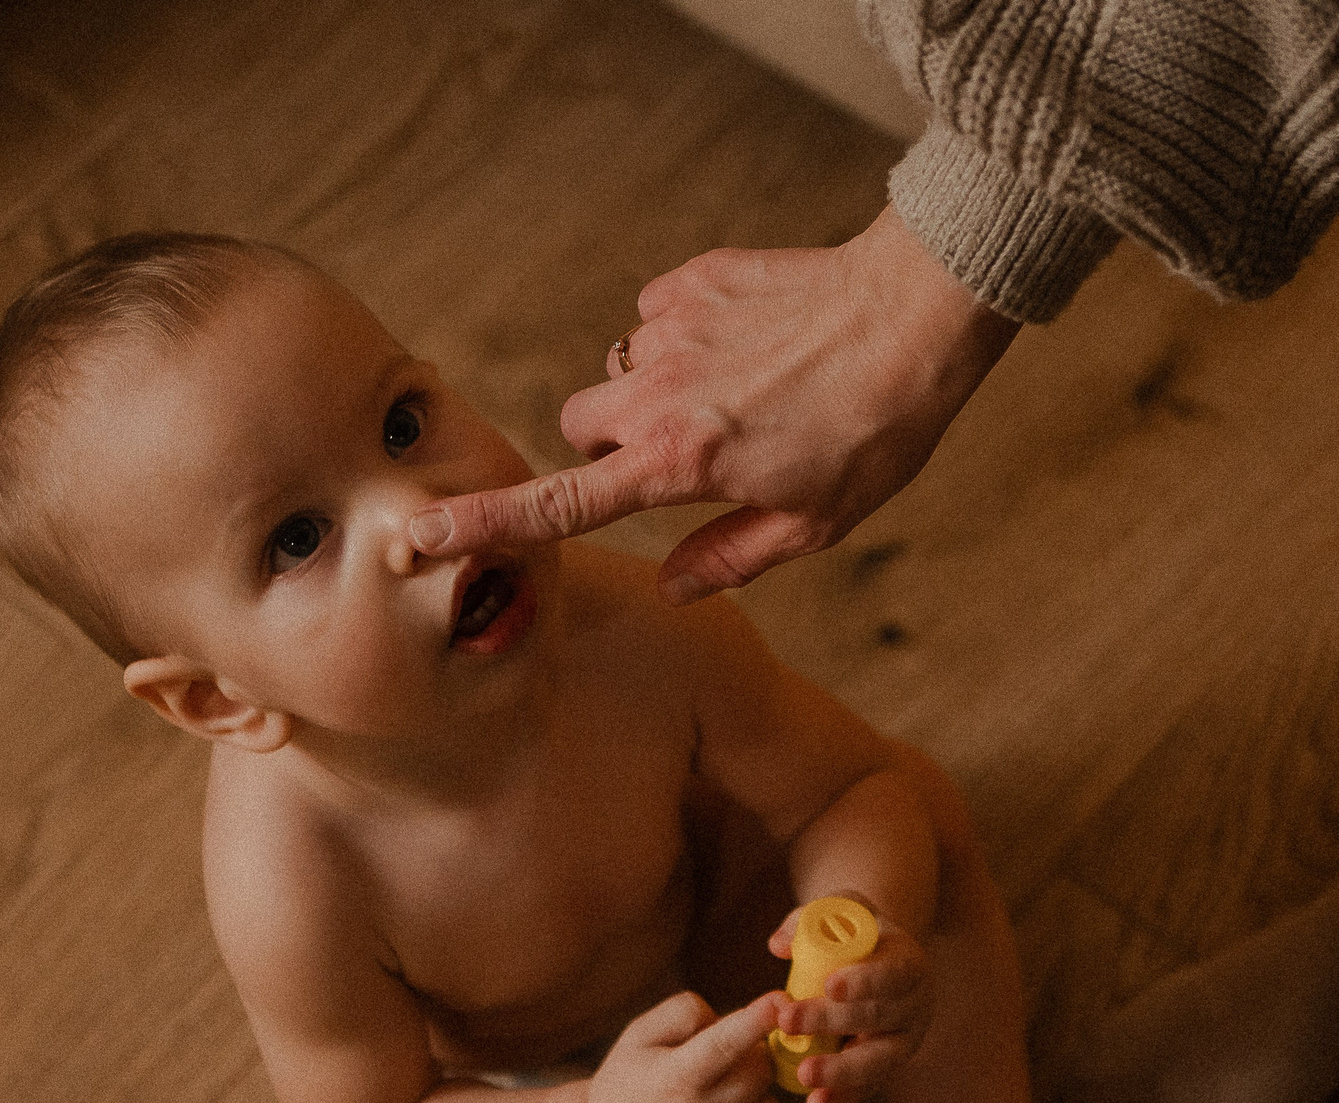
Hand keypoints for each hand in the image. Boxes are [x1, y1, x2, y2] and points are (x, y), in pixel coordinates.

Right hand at [405, 204, 1018, 602]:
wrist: (917, 313)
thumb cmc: (877, 430)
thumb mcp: (816, 523)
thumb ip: (730, 558)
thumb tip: (670, 587)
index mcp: (680, 464)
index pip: (564, 503)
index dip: (488, 525)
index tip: (421, 534)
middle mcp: (659, 393)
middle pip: (580, 424)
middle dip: (612, 444)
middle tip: (686, 454)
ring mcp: (672, 329)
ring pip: (619, 372)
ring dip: (655, 389)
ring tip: (740, 391)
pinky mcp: (692, 279)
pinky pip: (655, 318)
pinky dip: (685, 337)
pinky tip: (751, 343)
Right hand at [585, 990, 821, 1102]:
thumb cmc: (630, 1074)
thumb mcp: (641, 1031)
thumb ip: (685, 1011)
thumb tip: (738, 1017)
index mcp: (676, 1079)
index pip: (726, 1046)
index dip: (757, 1020)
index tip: (781, 1000)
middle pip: (759, 1074)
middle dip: (754, 1053)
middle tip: (731, 1051)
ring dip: (762, 1094)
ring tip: (731, 1087)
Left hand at [769, 901, 932, 1102]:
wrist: (878, 966)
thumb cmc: (855, 936)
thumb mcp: (839, 914)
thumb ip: (809, 920)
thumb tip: (780, 945)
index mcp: (909, 963)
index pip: (892, 973)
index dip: (864, 981)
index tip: (829, 986)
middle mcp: (914, 1005)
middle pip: (877, 1017)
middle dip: (831, 1021)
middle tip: (787, 1021)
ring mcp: (903, 1042)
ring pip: (878, 1061)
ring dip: (841, 1070)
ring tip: (805, 1074)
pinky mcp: (886, 1069)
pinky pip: (867, 1088)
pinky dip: (842, 1098)